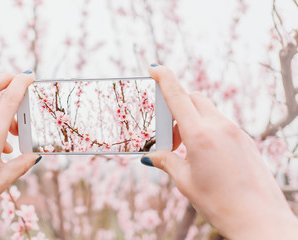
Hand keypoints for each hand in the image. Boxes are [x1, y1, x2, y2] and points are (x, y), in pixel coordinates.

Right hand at [141, 65, 297, 238]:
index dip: (164, 78)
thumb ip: (166, 162)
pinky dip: (205, 129)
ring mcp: (235, 132)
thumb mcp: (185, 182)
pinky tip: (203, 154)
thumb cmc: (219, 202)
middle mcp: (220, 127)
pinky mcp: (245, 140)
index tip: (154, 68)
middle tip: (168, 135)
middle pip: (193, 99)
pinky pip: (220, 123)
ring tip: (184, 149)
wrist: (259, 218)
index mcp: (200, 135)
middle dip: (176, 107)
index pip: (178, 96)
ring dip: (190, 120)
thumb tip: (150, 156)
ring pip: (207, 111)